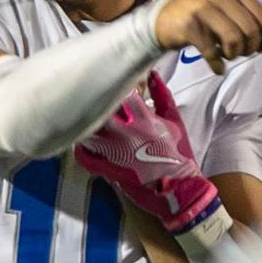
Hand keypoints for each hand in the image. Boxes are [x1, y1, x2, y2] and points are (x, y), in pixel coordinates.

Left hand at [75, 72, 220, 234]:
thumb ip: (163, 95)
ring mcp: (116, 152)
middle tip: (90, 101)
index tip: (108, 85)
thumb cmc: (179, 154)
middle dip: (93, 104)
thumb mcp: (175, 120)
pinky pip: (85, 158)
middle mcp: (128, 133)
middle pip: (99, 110)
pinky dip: (80, 150)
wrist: (181, 188)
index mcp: (144, 118)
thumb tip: (153, 74)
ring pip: (88, 132)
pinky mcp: (110, 170)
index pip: (119, 92)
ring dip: (85, 126)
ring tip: (84, 122)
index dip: (111, 86)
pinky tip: (83, 145)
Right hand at [154, 0, 261, 73]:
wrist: (164, 19)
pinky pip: (212, 52)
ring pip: (234, 40)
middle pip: (250, 30)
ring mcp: (203, 9)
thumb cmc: (201, 17)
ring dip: (233, 54)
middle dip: (250, 48)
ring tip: (226, 55)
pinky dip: (217, 64)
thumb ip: (247, 21)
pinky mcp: (189, 26)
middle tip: (241, 54)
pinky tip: (217, 67)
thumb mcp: (226, 10)